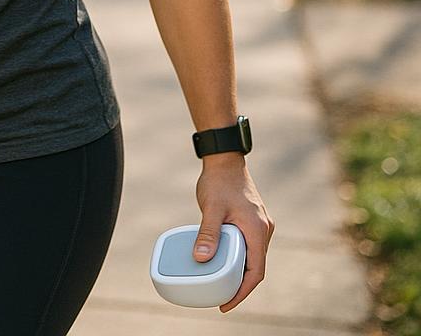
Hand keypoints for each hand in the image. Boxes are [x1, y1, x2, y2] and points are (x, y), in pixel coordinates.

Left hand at [193, 154, 274, 311]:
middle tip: (221, 297)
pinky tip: (223, 260)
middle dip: (240, 285)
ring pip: (252, 257)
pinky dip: (238, 257)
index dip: (242, 292)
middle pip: (255, 267)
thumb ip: (207, 233)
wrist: (225, 159)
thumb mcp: (211, 208)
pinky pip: (248, 245)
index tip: (226, 304)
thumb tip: (201, 258)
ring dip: (239, 271)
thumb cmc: (219, 181)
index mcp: (257, 230)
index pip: (255, 272)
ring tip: (221, 282)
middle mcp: (263, 230)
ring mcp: (259, 224)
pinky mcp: (252, 220)